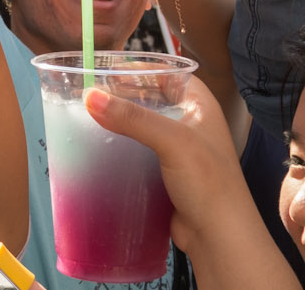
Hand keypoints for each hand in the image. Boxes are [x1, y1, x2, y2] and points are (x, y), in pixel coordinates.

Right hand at [83, 77, 237, 257]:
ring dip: (118, 122)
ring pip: (142, 125)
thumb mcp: (172, 142)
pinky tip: (98, 148)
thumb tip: (89, 96)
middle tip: (86, 94)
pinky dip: (120, 146)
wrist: (219, 237)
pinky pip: (138, 150)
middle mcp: (190, 120)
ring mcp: (178, 147)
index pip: (164, 71)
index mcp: (199, 103)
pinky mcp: (165, 170)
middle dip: (121, 95)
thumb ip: (132, 117)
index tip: (101, 69)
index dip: (136, 68)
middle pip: (149, 97)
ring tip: (85, 117)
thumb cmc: (208, 183)